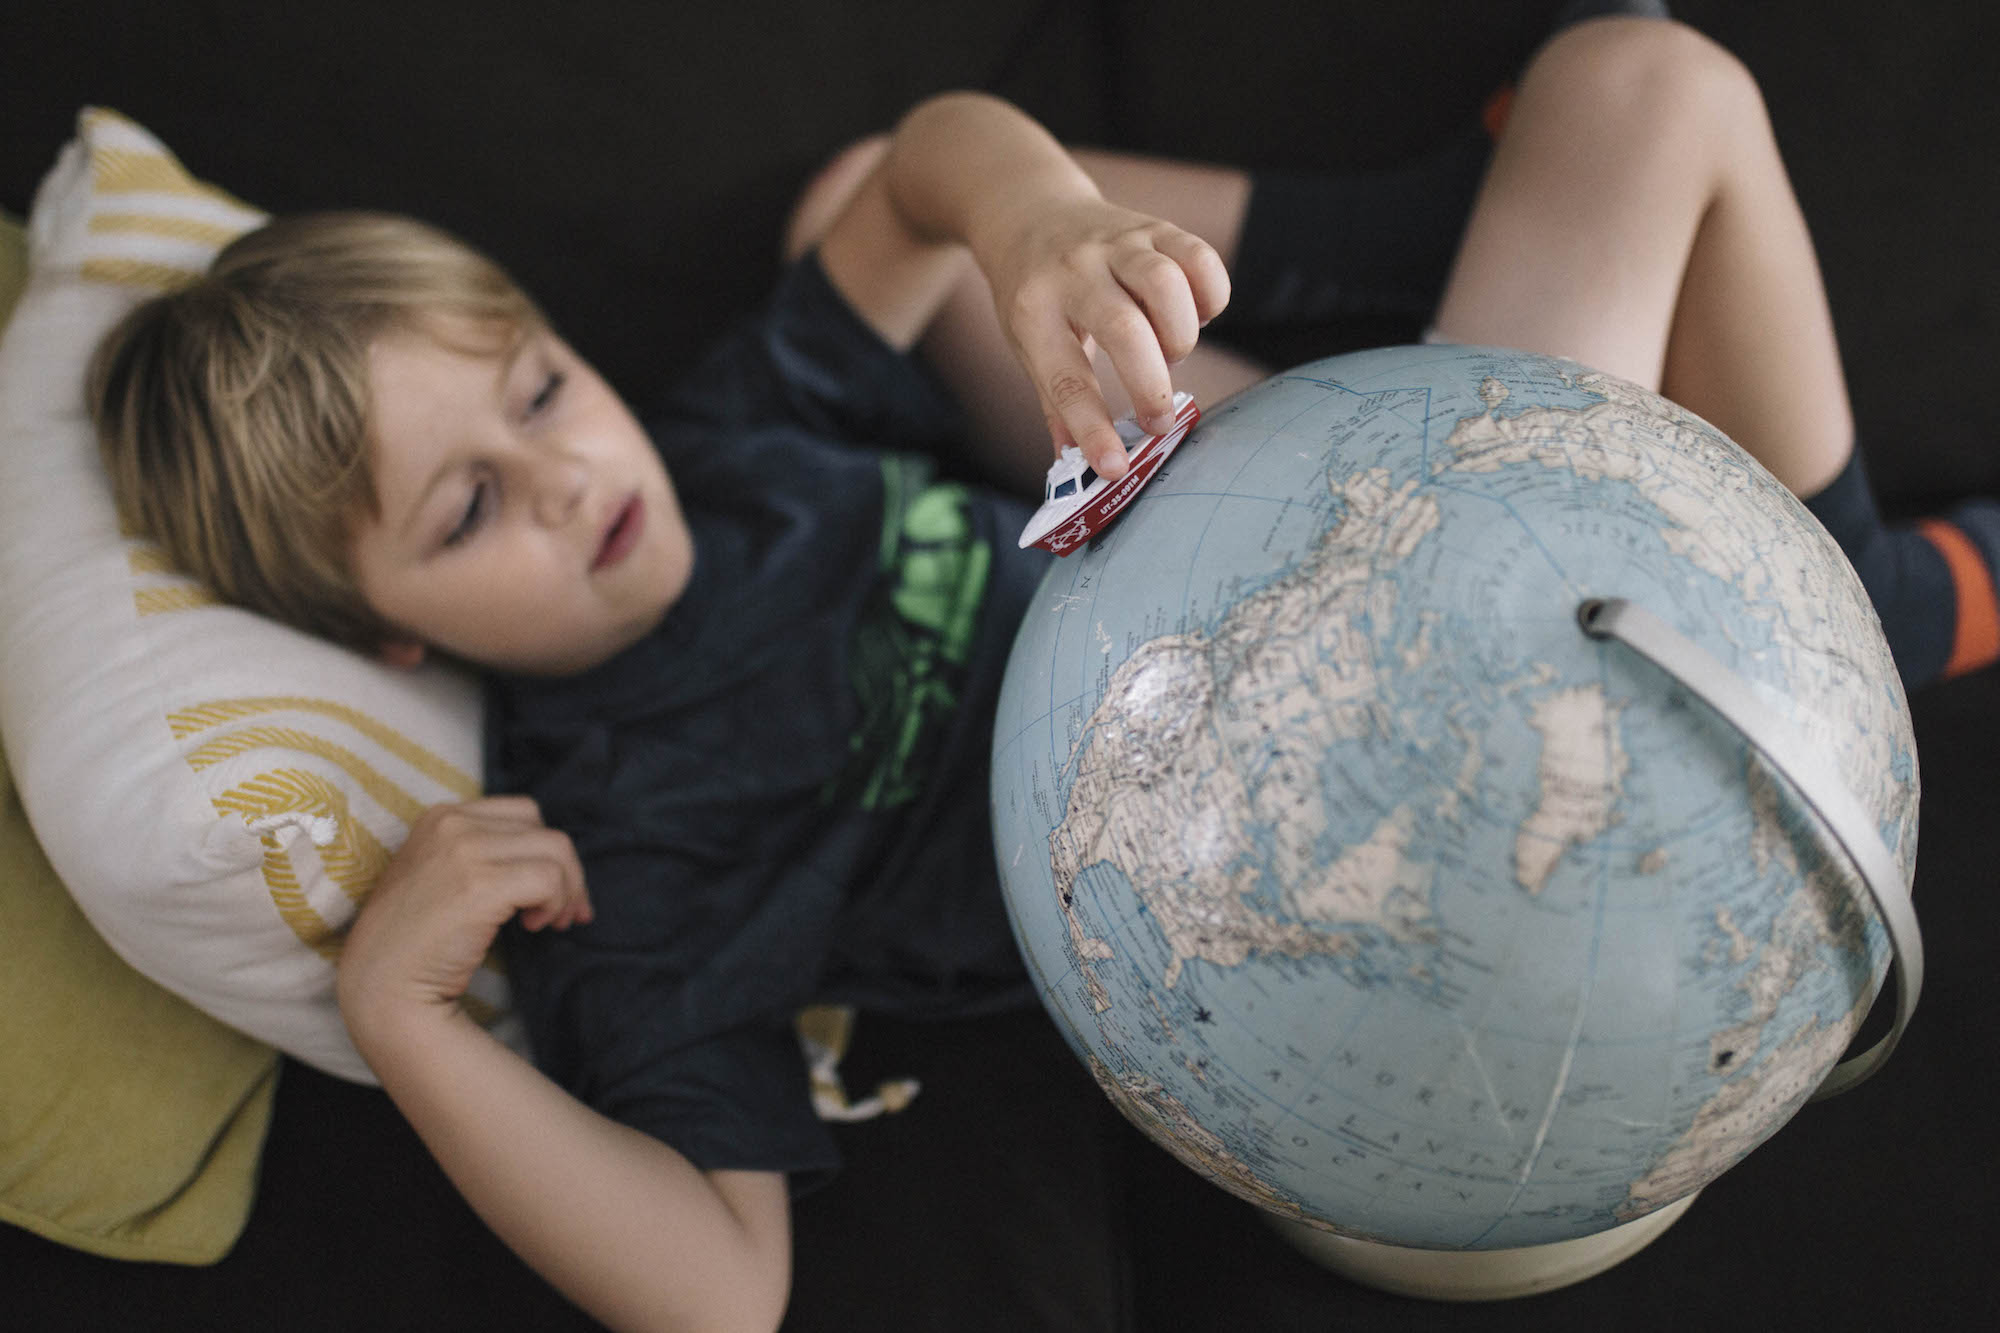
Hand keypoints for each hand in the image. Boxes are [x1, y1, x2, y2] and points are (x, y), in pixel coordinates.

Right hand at [336, 796, 589, 1041]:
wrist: (380, 987)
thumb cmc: (415, 943)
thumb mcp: (442, 876)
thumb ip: (483, 855)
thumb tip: (553, 859)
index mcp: (440, 817)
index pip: (523, 814)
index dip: (546, 851)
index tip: (551, 890)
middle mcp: (452, 823)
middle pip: (544, 830)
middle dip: (567, 871)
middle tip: (564, 914)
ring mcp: (464, 849)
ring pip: (556, 851)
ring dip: (566, 890)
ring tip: (546, 923)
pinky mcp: (479, 883)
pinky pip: (549, 878)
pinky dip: (555, 903)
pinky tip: (533, 927)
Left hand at [984, 197, 1228, 479]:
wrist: (1029, 212)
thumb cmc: (1032, 295)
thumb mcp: (1025, 345)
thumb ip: (1057, 403)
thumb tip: (1080, 470)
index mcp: (1034, 313)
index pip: (1065, 380)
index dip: (1093, 428)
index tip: (1116, 468)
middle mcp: (1074, 272)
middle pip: (1124, 328)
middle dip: (1150, 384)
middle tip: (1159, 420)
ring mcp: (1117, 245)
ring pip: (1166, 284)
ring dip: (1180, 335)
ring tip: (1170, 354)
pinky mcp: (1155, 228)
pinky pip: (1199, 259)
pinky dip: (1209, 297)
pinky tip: (1194, 316)